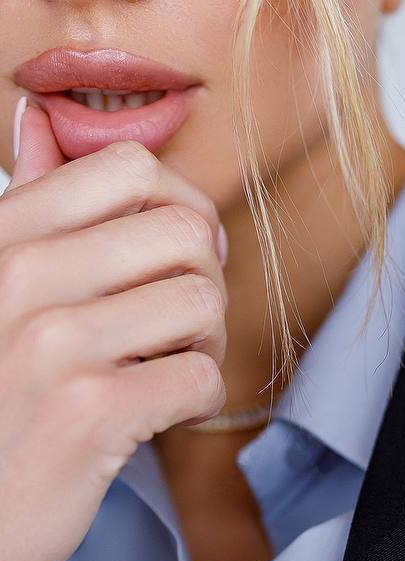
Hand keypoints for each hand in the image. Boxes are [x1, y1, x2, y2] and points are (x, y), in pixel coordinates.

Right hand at [0, 99, 228, 560]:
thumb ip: (25, 212)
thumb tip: (40, 121)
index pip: (128, 169)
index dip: (179, 210)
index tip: (173, 258)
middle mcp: (18, 278)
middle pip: (184, 231)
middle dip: (204, 279)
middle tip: (180, 325)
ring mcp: (54, 343)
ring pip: (202, 301)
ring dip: (205, 343)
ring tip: (166, 371)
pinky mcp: (92, 412)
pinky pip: (201, 377)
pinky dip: (196, 401)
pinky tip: (158, 414)